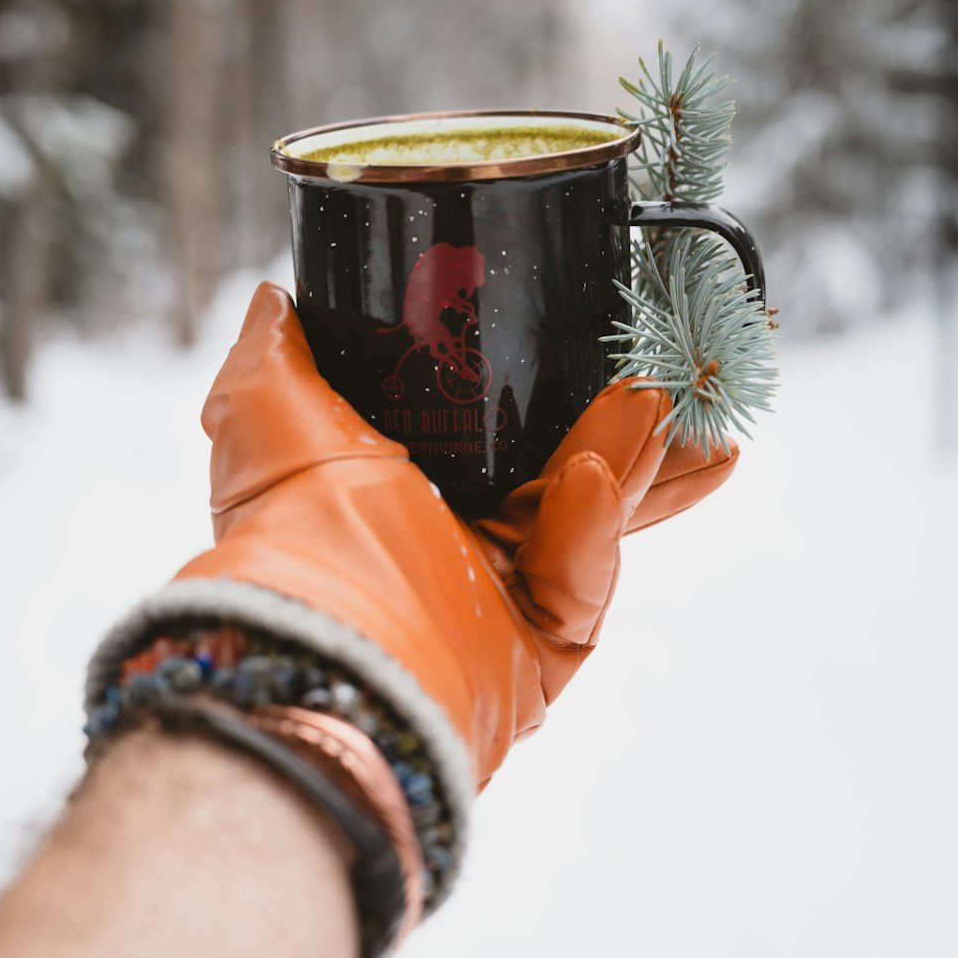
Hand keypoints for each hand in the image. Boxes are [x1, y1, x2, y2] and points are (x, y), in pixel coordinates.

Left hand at [172, 283, 735, 805]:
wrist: (320, 647)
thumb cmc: (294, 534)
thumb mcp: (275, 417)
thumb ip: (279, 356)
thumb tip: (274, 299)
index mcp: (403, 488)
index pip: (499, 430)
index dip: (552, 387)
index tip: (603, 344)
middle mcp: (456, 546)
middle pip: (568, 472)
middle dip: (634, 426)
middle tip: (683, 378)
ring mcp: (501, 604)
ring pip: (594, 523)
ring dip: (634, 460)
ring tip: (665, 404)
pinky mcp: (537, 658)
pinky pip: (582, 586)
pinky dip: (592, 531)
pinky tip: (596, 478)